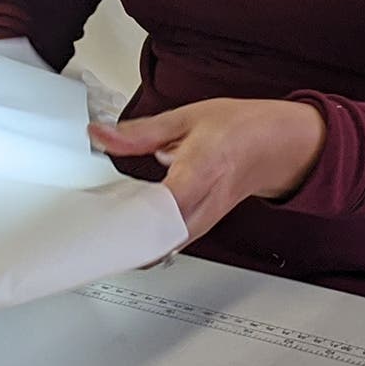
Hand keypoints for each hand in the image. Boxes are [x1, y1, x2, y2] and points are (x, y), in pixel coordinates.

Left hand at [89, 99, 326, 239]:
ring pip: (161, 247)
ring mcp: (203, 221)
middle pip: (158, 237)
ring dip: (130, 241)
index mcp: (203, 167)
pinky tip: (124, 227)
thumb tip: (101, 134)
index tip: (100, 215)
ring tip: (101, 227)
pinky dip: (144, 240)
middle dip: (121, 236)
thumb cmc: (238, 129)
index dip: (130, 215)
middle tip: (89, 225)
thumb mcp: (186, 118)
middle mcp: (204, 202)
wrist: (275, 146)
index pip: (165, 204)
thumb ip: (139, 132)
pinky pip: (167, 244)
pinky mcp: (199, 230)